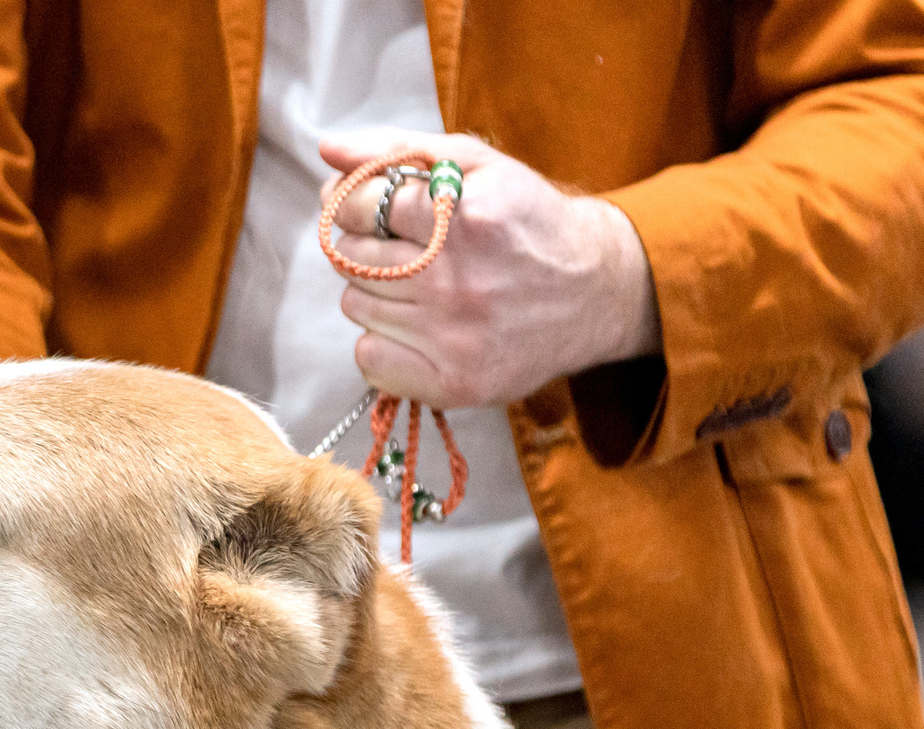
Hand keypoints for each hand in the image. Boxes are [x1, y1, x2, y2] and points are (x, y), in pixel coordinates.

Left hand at [318, 132, 660, 411]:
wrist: (594, 292)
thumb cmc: (528, 220)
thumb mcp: (478, 165)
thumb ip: (400, 151)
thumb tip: (329, 151)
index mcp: (462, 218)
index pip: (358, 206)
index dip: (353, 203)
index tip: (369, 207)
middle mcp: (455, 282)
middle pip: (350, 258)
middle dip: (365, 245)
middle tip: (402, 247)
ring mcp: (453, 338)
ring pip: (355, 306)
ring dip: (376, 292)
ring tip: (421, 286)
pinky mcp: (454, 383)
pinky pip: (369, 360)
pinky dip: (382, 342)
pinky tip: (419, 327)